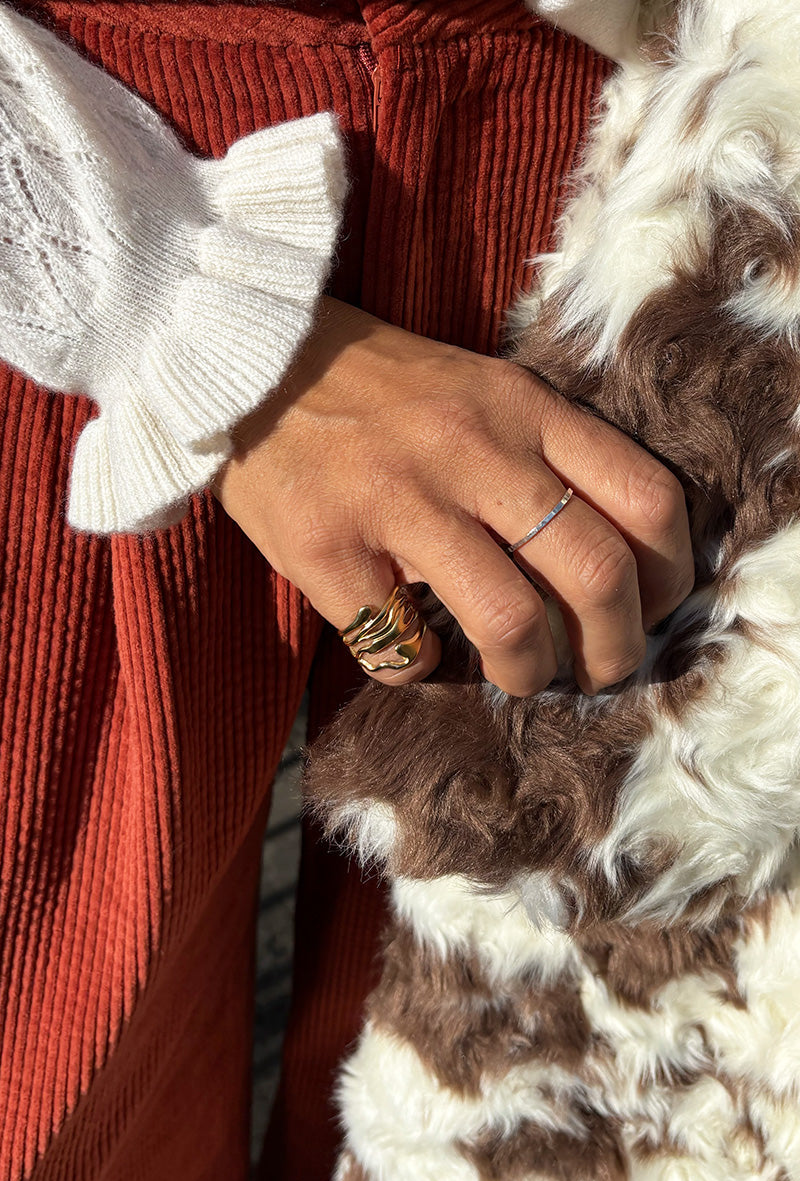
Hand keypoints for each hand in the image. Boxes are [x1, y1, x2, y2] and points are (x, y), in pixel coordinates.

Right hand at [212, 298, 693, 696]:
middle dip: (615, 648)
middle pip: (594, 573)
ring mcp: (397, 499)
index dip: (670, 574)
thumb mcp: (485, 391)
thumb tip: (615, 562)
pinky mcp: (327, 547)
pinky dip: (419, 667)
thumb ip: (549, 455)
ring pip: (510, 622)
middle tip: (600, 672)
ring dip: (528, 672)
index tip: (654, 608)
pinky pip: (400, 646)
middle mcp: (472, 450)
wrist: (253, 360)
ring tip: (518, 676)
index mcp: (523, 408)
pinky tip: (415, 648)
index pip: (645, 497)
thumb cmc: (383, 390)